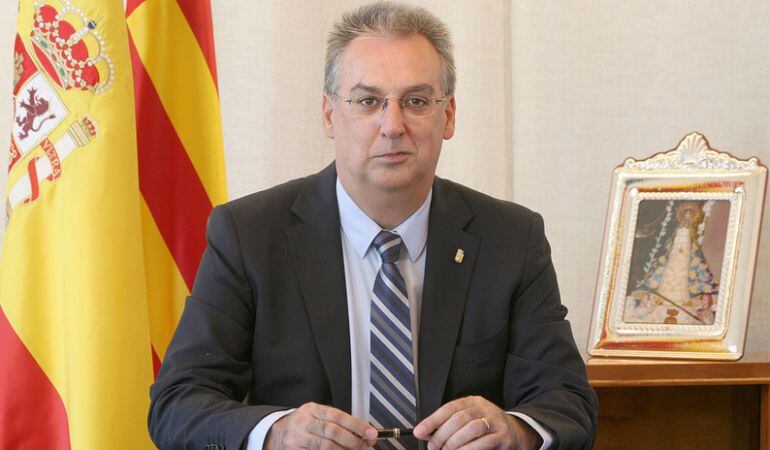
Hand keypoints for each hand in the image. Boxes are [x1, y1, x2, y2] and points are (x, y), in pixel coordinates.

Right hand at [264, 402, 377, 449]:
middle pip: (332, 431)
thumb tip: (364, 433)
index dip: (356, 425)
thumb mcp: (317, 417)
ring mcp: (296, 438)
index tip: (370, 433)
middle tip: (365, 445)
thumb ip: (338, 423)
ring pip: (325, 447)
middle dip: (353, 440)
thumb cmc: (303, 426)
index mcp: (311, 409)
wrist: (276, 435)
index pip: (337, 415)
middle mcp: (303, 422)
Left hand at [413, 396, 541, 449]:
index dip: (432, 420)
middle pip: (458, 419)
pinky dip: (468, 449)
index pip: (448, 408)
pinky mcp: (503, 436)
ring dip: (454, 443)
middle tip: (434, 447)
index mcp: (472, 402)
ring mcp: (495, 421)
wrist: (515, 432)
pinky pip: (483, 442)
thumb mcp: (467, 420)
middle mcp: (483, 408)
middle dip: (442, 436)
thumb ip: (447, 425)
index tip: (419, 432)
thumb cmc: (486, 428)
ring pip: (470, 429)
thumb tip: (425, 433)